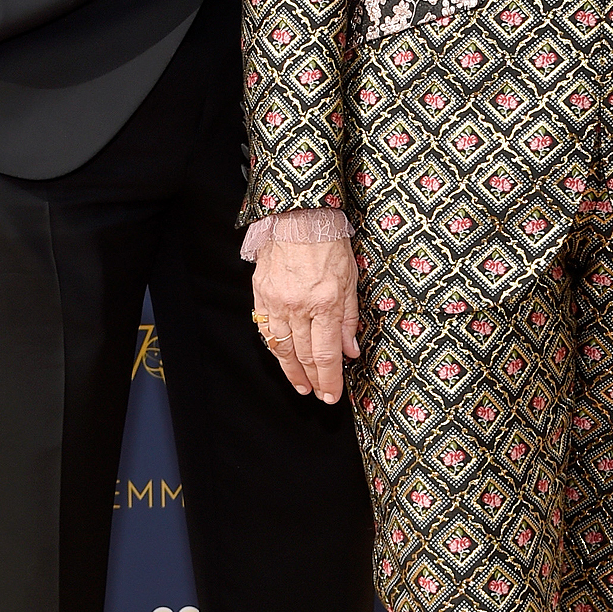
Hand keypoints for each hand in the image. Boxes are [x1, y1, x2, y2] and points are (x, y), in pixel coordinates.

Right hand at [252, 234, 359, 403]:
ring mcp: (277, 301)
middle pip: (304, 355)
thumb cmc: (329, 242)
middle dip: (314, 379)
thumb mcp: (351, 279)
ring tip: (301, 385)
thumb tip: (350, 351)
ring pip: (282, 347)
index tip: (332, 395)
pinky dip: (274, 347)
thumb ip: (349, 318)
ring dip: (292, 371)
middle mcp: (299, 306)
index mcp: (326, 303)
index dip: (330, 379)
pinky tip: (283, 357)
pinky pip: (266, 329)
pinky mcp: (261, 294)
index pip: (326, 354)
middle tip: (319, 394)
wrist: (299, 216)